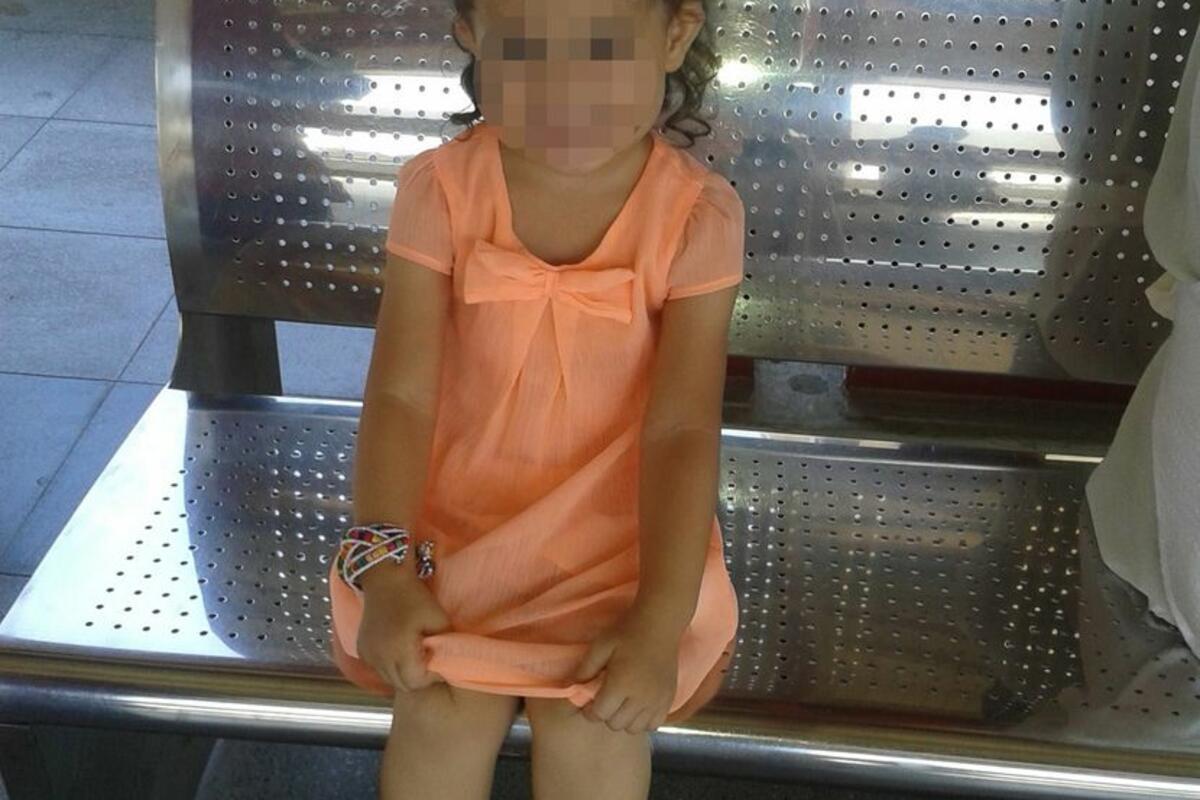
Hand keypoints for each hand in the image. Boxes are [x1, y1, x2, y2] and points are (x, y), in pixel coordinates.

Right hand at [356, 570, 450, 691]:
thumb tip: (447, 661)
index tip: (440, 663)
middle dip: (419, 678)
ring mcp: (368, 655)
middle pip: (403, 685)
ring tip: (416, 656)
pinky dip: (391, 667)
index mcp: (398, 651)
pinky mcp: (362, 650)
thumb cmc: (413, 597)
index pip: (416, 682)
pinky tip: (400, 652)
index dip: (432, 677)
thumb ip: (444, 644)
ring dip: (404, 674)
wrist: (384, 579)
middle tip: (430, 662)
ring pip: (390, 679)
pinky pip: (379, 669)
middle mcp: (379, 658)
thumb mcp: (438, 618)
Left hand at [571, 607, 682, 733]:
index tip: (589, 703)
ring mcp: (656, 701)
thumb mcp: (601, 646)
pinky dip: (643, 721)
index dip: (590, 711)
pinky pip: (654, 724)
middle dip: (606, 715)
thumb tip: (573, 687)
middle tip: (605, 701)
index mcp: (620, 684)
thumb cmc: (627, 633)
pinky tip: (638, 707)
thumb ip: (585, 668)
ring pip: (634, 728)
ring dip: (624, 720)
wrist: (659, 625)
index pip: (599, 714)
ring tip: (621, 705)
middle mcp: (640, 697)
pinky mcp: (668, 700)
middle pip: (616, 724)